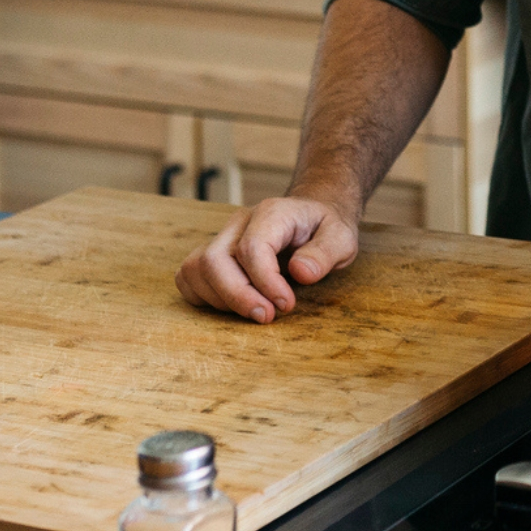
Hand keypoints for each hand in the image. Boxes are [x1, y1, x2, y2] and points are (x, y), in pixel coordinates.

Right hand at [175, 194, 360, 322]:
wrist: (312, 217)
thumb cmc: (325, 229)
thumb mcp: (342, 237)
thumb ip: (325, 252)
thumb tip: (300, 273)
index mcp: (272, 213)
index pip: (251, 249)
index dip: (265, 283)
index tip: (286, 304)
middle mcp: (239, 223)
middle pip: (214, 260)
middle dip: (238, 296)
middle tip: (267, 317)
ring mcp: (222, 237)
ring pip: (196, 269)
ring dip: (221, 299)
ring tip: (255, 310)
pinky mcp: (211, 254)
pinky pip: (188, 276)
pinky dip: (204, 297)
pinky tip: (234, 305)